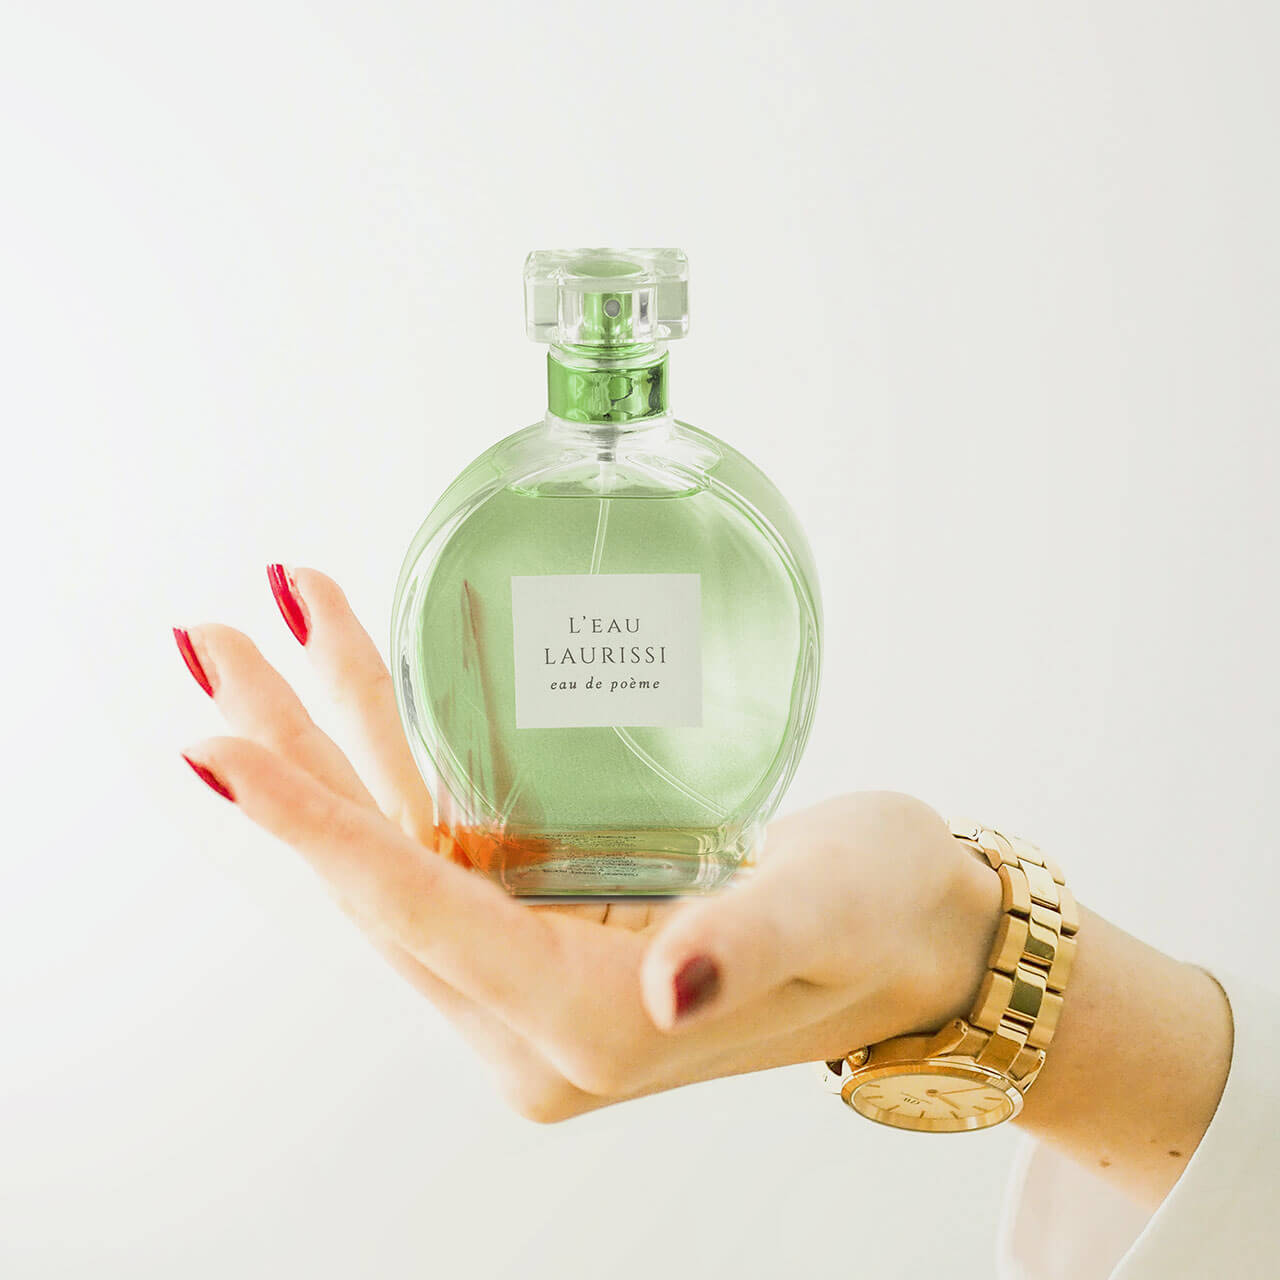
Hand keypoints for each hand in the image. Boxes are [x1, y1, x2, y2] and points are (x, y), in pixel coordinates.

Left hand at [175, 567, 1001, 1121]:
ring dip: (330, 743)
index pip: (418, 918)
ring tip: (277, 629)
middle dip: (294, 758)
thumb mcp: (827, 913)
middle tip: (217, 645)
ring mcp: (530, 969)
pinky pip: (439, 841)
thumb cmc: (884, 919)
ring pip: (396, 852)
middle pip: (378, 879)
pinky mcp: (543, 923)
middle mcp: (534, 1015)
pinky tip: (363, 679)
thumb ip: (746, 947)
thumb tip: (670, 985)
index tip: (218, 740)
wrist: (916, 940)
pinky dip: (392, 755)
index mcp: (588, 1027)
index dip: (313, 826)